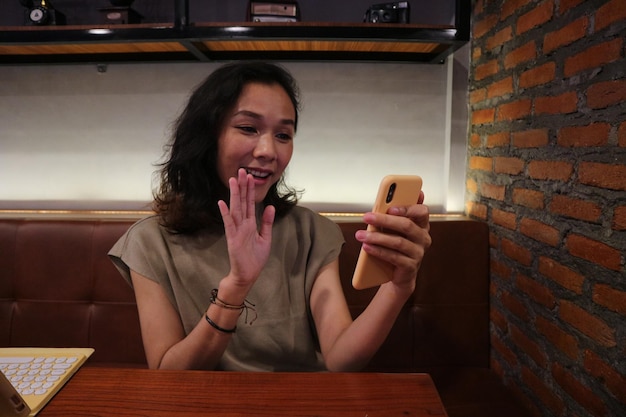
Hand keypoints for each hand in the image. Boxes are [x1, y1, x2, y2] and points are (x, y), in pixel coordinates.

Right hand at [218, 168, 274, 289]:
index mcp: (250, 224)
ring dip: (234, 195)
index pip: (250, 203)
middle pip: (242, 202)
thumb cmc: (255, 258)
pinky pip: (229, 224)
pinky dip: (226, 214)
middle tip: (241, 171)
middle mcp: (243, 224)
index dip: (250, 190)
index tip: (249, 176)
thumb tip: (270, 207)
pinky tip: (222, 203)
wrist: (248, 275)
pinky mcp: (232, 239)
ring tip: (233, 181)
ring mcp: (237, 230)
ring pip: (236, 209)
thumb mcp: (266, 238)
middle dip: (242, 187)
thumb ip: (267, 222)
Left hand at [355, 191, 430, 292]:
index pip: (421, 211)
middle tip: (367, 217)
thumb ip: (394, 213)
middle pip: (406, 225)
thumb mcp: (395, 228)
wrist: (398, 273)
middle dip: (385, 220)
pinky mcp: (410, 266)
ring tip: (361, 235)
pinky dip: (378, 251)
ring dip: (377, 237)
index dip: (407, 208)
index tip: (391, 206)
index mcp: (421, 224)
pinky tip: (367, 247)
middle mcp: (423, 238)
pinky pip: (394, 257)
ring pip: (398, 242)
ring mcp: (418, 253)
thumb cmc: (396, 246)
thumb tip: (388, 197)